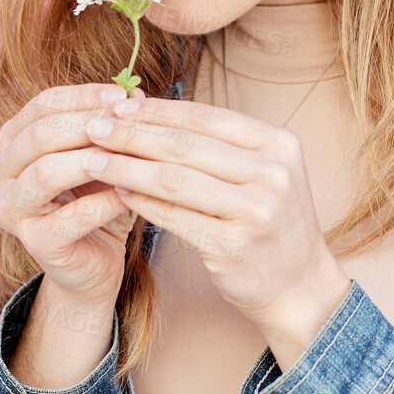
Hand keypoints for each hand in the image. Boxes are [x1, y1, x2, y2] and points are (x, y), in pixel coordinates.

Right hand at [0, 83, 146, 306]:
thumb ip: (111, 127)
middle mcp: (1, 173)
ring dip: (91, 160)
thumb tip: (136, 95)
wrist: (92, 265)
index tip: (124, 95)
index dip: (84, 96)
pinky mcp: (34, 242)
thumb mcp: (102, 157)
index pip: (43, 105)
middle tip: (127, 121)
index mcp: (12, 143)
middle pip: (39, 135)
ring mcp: (11, 210)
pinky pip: (73, 216)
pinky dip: (105, 202)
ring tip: (127, 155)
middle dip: (87, 124)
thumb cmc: (95, 202)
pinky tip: (132, 193)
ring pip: (46, 172)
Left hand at [71, 96, 352, 363]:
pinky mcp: (233, 247)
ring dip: (128, 167)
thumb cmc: (270, 224)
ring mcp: (256, 212)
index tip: (116, 105)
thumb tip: (148, 111)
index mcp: (278, 145)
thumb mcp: (262, 174)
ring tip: (95, 160)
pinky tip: (119, 192)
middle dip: (132, 134)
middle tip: (93, 127)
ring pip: (175, 180)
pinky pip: (175, 218)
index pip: (206, 117)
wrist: (299, 288)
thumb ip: (218, 145)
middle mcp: (272, 174)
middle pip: (186, 146)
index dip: (156, 110)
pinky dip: (143, 203)